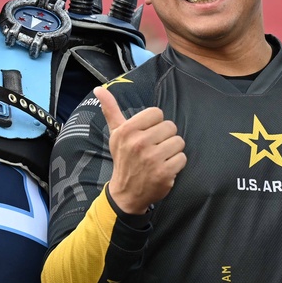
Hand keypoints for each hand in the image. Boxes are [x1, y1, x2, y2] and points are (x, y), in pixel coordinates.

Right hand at [96, 85, 185, 214]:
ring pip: (179, 141)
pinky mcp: (164, 172)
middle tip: (153, 149)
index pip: (157, 113)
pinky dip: (177, 164)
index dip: (155, 124)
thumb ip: (110, 110)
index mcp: (127, 130)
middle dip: (165, 138)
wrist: (125, 193)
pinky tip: (164, 168)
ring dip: (172, 151)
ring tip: (159, 158)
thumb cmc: (124, 159)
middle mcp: (138, 143)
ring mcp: (152, 158)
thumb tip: (99, 88)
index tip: (147, 135)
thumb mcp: (115, 134)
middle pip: (170, 126)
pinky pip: (182, 157)